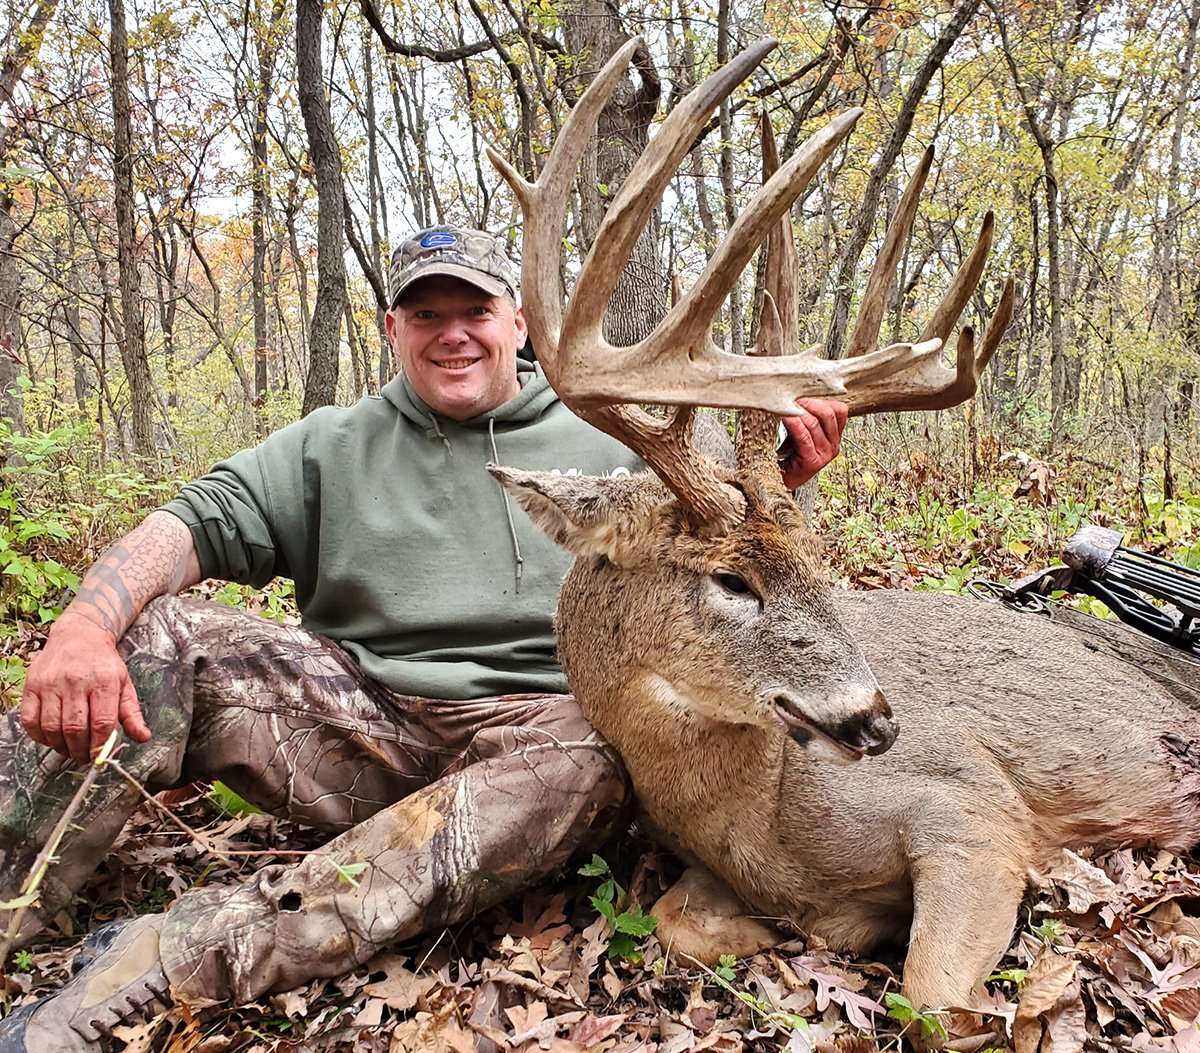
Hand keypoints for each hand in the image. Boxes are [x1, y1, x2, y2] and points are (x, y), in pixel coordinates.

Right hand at [20, 612, 150, 763]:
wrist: (79, 635)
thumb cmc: (103, 663)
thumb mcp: (124, 683)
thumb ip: (132, 713)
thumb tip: (143, 737)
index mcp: (104, 681)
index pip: (101, 722)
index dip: (99, 746)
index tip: (99, 757)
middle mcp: (76, 681)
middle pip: (74, 728)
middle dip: (80, 750)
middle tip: (84, 757)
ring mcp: (51, 683)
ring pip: (52, 727)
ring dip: (60, 746)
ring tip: (70, 749)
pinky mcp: (32, 685)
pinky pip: (30, 720)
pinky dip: (39, 736)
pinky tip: (51, 738)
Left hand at [778, 398, 848, 488]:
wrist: (778, 480)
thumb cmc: (787, 454)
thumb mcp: (803, 432)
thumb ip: (807, 417)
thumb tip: (798, 392)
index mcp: (835, 437)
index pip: (839, 410)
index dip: (820, 399)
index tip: (802, 395)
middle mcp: (834, 446)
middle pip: (828, 413)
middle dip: (807, 402)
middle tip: (790, 399)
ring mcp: (825, 455)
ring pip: (814, 422)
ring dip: (797, 412)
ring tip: (783, 407)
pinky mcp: (813, 462)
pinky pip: (803, 435)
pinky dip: (793, 423)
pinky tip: (783, 418)